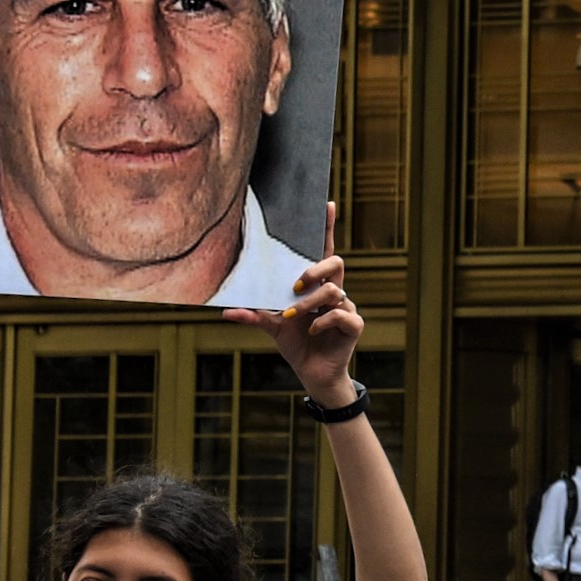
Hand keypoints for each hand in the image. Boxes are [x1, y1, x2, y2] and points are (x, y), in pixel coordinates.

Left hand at [223, 202, 362, 404]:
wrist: (313, 375)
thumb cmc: (297, 344)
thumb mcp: (273, 327)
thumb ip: (255, 315)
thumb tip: (226, 310)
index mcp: (317, 286)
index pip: (324, 252)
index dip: (327, 229)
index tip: (327, 205)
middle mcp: (335, 292)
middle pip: (336, 263)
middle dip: (315, 269)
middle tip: (295, 284)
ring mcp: (346, 308)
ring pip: (334, 291)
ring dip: (309, 302)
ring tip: (291, 316)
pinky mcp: (354, 326)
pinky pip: (342, 315)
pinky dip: (322, 321)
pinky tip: (312, 330)